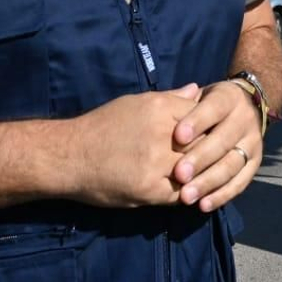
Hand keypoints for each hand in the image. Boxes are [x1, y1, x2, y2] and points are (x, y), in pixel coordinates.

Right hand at [62, 84, 200, 207]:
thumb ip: (170, 98)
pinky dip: (186, 190)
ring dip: (200, 172)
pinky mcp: (149, 190)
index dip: (209, 123)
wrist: (69, 156)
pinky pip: (181, 192)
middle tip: (212, 153)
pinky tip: (185, 186)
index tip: (211, 130)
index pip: (204, 114)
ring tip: (201, 171)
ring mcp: (157, 164)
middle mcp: (162, 134)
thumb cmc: (102, 125)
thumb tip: (196, 89)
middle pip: (205, 142)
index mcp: (160, 108)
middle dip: (209, 148)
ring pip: (196, 168)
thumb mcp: (136, 102)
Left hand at [171, 81, 263, 212]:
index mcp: (230, 98)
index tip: (178, 137)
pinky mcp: (255, 163)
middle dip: (200, 158)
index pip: (214, 109)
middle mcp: (245, 120)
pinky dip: (222, 195)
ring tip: (186, 196)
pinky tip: (203, 205)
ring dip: (209, 182)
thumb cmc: (208, 105)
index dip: (197, 123)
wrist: (244, 108)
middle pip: (223, 141)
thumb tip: (169, 105)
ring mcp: (253, 142)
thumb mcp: (199, 97)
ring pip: (232, 164)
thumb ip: (184, 103)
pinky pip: (240, 182)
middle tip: (179, 174)